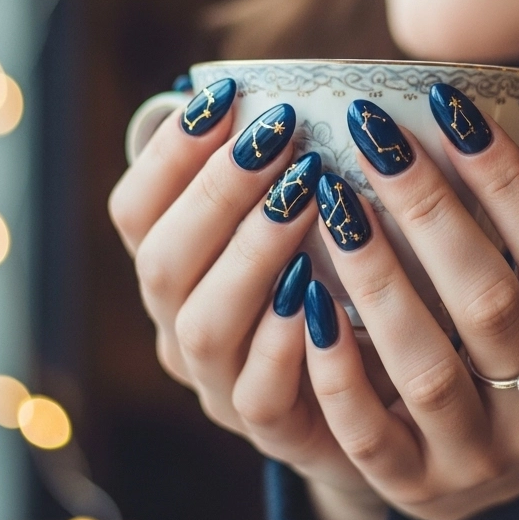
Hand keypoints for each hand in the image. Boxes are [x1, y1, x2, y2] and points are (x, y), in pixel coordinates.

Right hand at [108, 86, 380, 516]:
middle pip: (163, 263)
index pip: (135, 211)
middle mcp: (180, 329)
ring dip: (251, 254)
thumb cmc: (341, 279)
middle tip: (279, 137)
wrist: (383, 397)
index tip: (223, 95)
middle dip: (217, 192)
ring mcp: (219, 386)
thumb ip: (283, 168)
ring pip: (202, 326)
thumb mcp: (304, 222)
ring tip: (306, 198)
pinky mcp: (274, 432)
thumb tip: (287, 87)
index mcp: (174, 271)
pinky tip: (317, 294)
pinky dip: (282, 342)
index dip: (170, 154)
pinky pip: (259, 395)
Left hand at [300, 110, 518, 519]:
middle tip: (371, 135)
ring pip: (423, 367)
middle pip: (488, 302)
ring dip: (375, 279)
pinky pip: (365, 432)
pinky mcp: (410, 485)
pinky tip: (306, 296)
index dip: (507, 178)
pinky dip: (335, 367)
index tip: (448, 104)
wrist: (493, 482)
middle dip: (428, 210)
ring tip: (330, 202)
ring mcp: (476, 457)